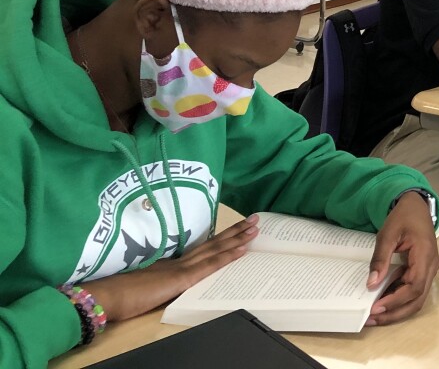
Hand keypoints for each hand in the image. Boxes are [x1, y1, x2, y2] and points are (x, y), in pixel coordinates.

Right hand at [88, 215, 258, 323]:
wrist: (105, 297)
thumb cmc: (118, 296)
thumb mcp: (145, 289)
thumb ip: (159, 284)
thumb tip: (167, 286)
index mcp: (169, 263)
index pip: (202, 248)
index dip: (221, 238)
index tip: (238, 228)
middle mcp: (178, 261)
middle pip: (212, 243)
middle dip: (236, 231)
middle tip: (255, 219)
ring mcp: (180, 267)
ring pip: (215, 249)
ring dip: (238, 238)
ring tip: (256, 228)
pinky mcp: (180, 278)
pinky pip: (209, 265)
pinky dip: (227, 256)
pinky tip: (242, 250)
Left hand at [367, 193, 438, 325]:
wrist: (416, 206)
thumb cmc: (404, 217)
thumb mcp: (387, 234)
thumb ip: (380, 258)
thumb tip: (372, 284)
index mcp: (425, 255)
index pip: (414, 286)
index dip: (396, 300)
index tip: (376, 307)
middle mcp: (431, 266)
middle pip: (417, 299)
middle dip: (395, 312)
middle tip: (372, 319)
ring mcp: (429, 270)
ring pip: (417, 298)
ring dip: (397, 309)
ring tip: (375, 315)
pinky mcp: (423, 271)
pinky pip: (413, 290)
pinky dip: (398, 299)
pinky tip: (382, 301)